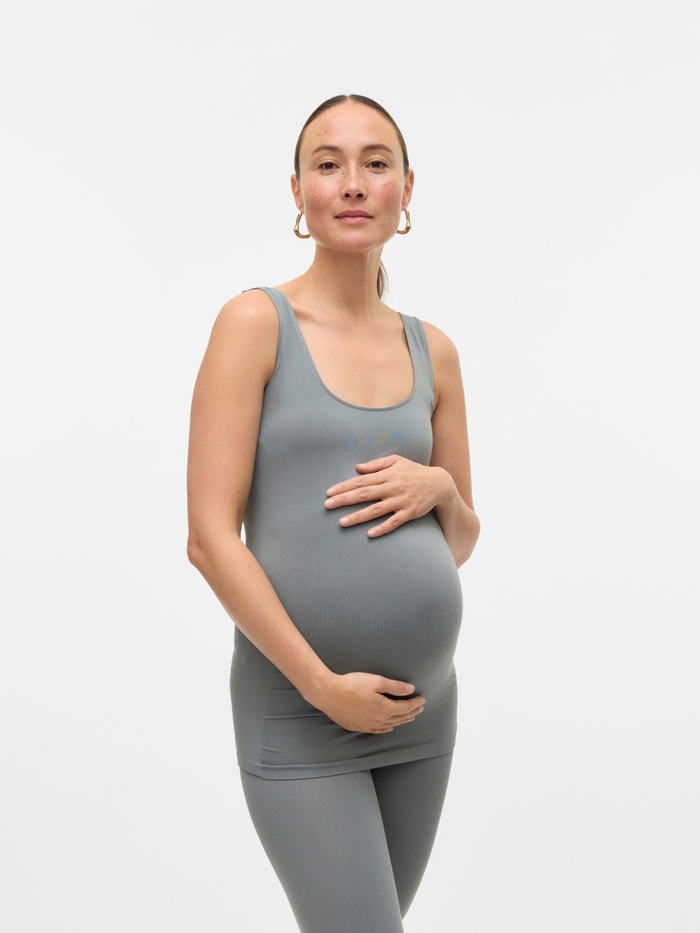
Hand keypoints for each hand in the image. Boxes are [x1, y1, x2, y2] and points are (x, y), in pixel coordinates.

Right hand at [314, 672, 424, 733]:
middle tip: (419, 708)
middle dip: (411, 712)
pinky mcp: (358, 727)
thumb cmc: (351, 684)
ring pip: (390, 725)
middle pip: (400, 718)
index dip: (415, 703)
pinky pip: (377, 730)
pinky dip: (387, 728)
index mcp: (385, 709)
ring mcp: (368, 725)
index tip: (422, 699)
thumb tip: (411, 689)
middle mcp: (378, 720)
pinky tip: (389, 727)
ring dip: (401, 721)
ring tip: (409, 717)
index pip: (405, 708)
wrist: (328, 693)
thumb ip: (395, 687)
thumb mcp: (376, 681)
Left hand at [324, 455, 453, 537]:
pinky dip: (382, 528)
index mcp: (387, 475)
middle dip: (344, 500)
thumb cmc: (414, 471)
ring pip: (376, 510)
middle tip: (327, 505)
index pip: (361, 481)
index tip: (329, 492)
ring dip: (358, 516)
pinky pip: (394, 522)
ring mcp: (401, 501)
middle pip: (364, 494)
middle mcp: (392, 487)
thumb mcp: (396, 461)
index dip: (344, 486)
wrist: (439, 483)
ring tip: (342, 522)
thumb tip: (358, 467)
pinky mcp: (410, 513)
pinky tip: (370, 534)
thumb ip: (376, 464)